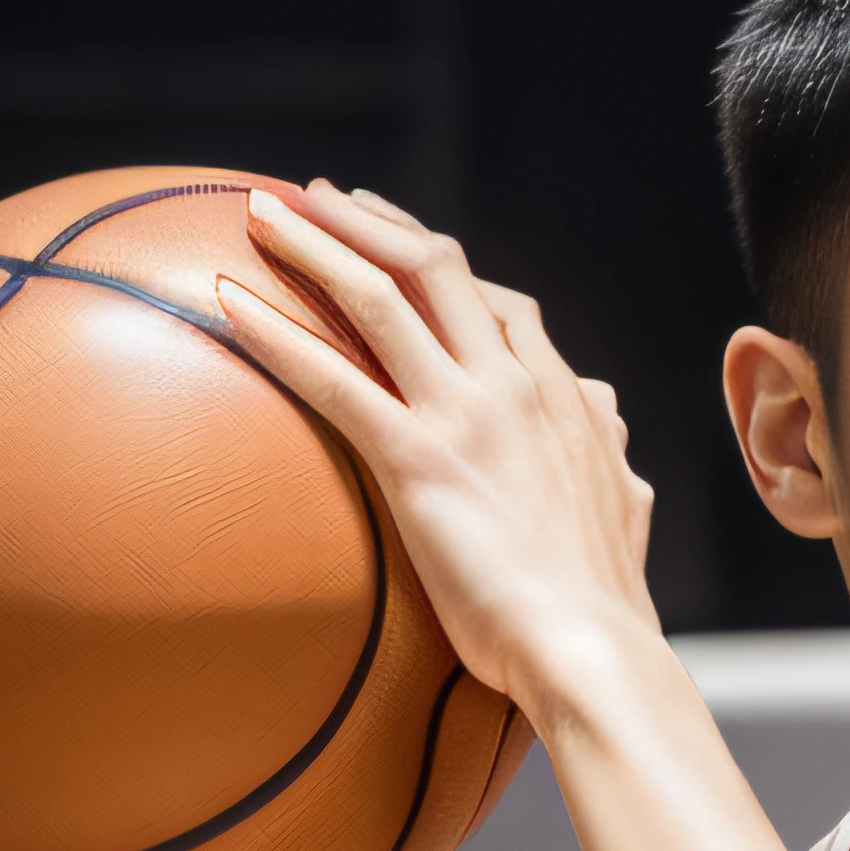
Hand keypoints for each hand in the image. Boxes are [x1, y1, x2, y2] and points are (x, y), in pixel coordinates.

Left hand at [213, 182, 656, 709]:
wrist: (594, 652)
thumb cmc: (604, 604)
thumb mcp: (624, 505)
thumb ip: (607, 449)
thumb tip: (606, 411)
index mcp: (561, 398)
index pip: (498, 301)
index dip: (439, 261)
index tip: (395, 239)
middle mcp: (512, 387)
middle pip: (434, 268)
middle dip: (368, 220)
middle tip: (314, 198)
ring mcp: (465, 417)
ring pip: (380, 297)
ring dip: (314, 243)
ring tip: (259, 210)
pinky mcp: (418, 462)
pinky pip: (333, 379)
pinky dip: (275, 332)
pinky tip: (226, 299)